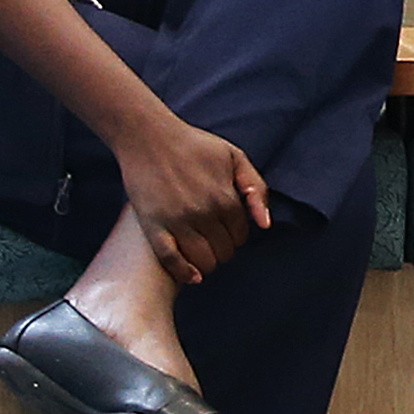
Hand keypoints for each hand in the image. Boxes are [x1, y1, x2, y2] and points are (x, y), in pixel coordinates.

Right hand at [119, 110, 270, 284]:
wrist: (148, 137)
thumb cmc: (193, 145)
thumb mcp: (234, 157)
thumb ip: (256, 188)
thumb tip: (265, 224)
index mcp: (225, 198)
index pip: (240, 236)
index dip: (236, 236)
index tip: (226, 230)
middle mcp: (204, 213)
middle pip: (224, 252)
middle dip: (223, 250)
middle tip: (213, 241)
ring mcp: (178, 221)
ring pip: (203, 261)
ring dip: (207, 264)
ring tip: (202, 254)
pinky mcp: (153, 226)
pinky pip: (171, 261)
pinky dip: (184, 273)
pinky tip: (191, 275)